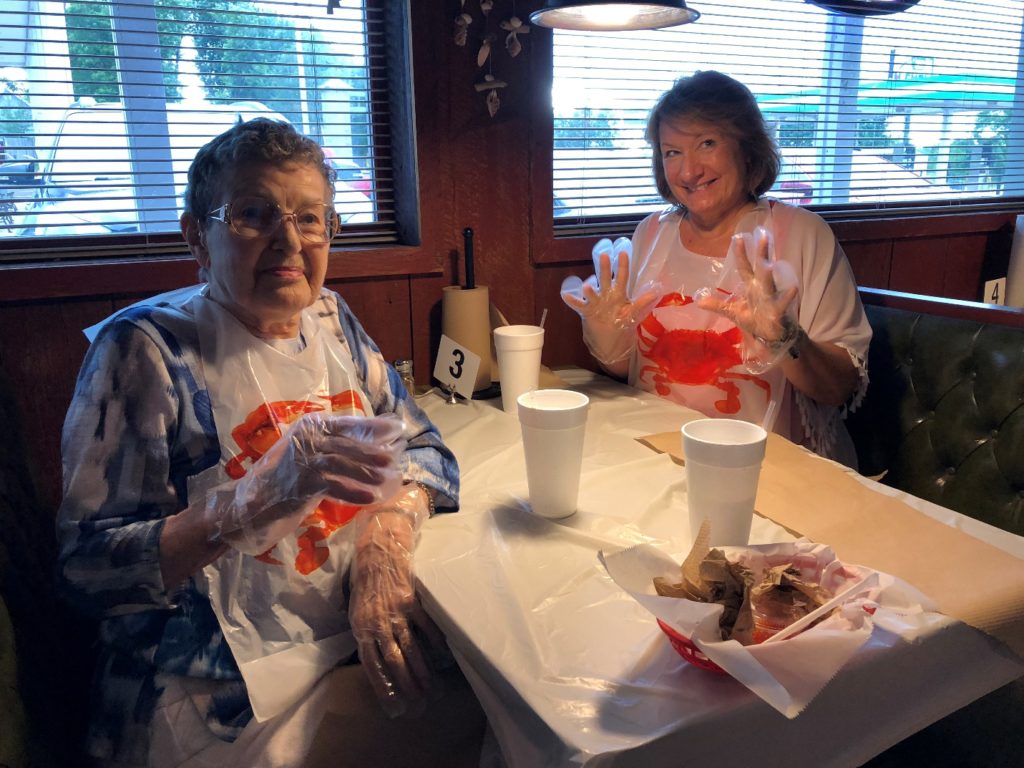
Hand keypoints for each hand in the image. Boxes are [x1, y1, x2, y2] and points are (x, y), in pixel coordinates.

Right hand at [207, 412, 406, 553]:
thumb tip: (377, 440)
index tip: (397, 428)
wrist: (250, 503)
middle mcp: (304, 439)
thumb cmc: (284, 478)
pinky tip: (370, 497)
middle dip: (373, 450)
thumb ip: (336, 447)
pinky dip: (354, 492)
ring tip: (385, 479)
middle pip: (346, 442)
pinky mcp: (300, 484)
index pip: (346, 423)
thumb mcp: (310, 456)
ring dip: (367, 471)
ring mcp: (301, 460)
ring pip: (342, 463)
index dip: (373, 426)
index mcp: (309, 427)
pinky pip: (333, 486)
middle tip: (395, 457)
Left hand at [349, 485, 446, 717]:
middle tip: (418, 704)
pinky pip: (426, 627)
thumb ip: (364, 631)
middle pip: (394, 662)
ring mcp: (396, 612)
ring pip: (411, 649)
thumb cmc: (365, 578)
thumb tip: (373, 656)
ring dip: (422, 671)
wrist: (379, 547)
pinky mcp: (412, 601)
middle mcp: (378, 623)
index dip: (383, 687)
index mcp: (361, 627)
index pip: (371, 665)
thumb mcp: (355, 606)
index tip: (394, 707)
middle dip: (406, 686)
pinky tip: (442, 657)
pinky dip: (435, 643)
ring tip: (431, 689)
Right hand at [560, 237, 659, 365]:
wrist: (610, 343)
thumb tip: (655, 293)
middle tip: (604, 256)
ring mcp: (596, 303)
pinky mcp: (587, 312)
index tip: (623, 253)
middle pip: (606, 279)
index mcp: (619, 295)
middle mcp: (607, 296)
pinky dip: (572, 301)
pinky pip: (578, 305)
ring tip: (587, 286)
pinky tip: (566, 295)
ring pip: (592, 293)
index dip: (623, 266)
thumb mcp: (632, 314)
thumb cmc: (621, 325)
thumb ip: (641, 303)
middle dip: (605, 268)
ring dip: (589, 289)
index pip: (622, 277)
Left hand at [696, 226, 799, 369]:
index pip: (744, 267)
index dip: (741, 254)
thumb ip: (717, 305)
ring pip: (770, 283)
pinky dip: (787, 297)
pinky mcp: (778, 311)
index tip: (737, 238)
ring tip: (768, 264)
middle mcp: (762, 288)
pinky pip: (783, 303)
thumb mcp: (733, 312)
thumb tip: (698, 300)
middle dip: (761, 253)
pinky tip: (793, 289)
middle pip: (760, 269)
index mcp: (751, 286)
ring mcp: (771, 298)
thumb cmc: (755, 320)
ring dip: (769, 274)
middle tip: (762, 235)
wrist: (771, 336)